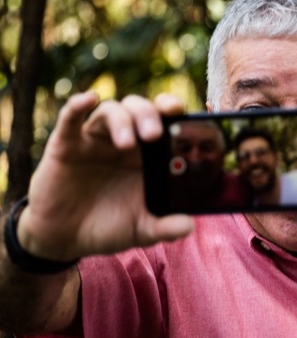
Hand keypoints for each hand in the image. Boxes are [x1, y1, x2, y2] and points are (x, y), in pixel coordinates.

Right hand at [19, 91, 192, 260]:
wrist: (66, 239)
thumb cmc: (110, 227)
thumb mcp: (141, 229)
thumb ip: (165, 227)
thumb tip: (188, 227)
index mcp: (148, 155)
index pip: (166, 122)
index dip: (176, 113)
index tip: (185, 117)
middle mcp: (125, 141)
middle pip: (141, 110)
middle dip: (150, 115)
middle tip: (154, 135)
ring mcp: (95, 141)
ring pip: (112, 111)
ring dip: (122, 120)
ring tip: (126, 143)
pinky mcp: (66, 145)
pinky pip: (71, 118)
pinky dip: (78, 105)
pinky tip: (89, 99)